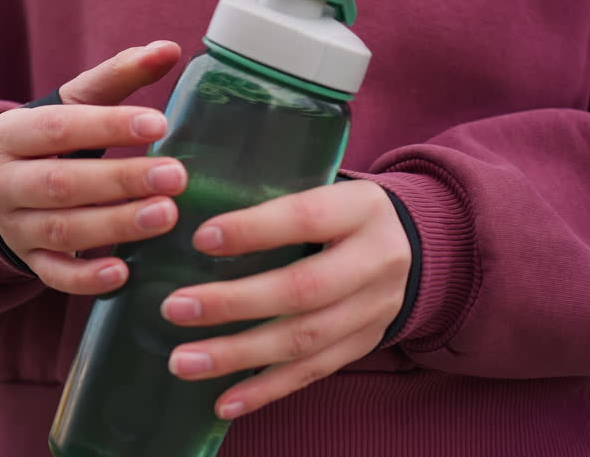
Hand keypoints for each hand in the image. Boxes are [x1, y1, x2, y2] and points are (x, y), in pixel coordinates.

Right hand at [0, 41, 186, 293]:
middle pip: (62, 183)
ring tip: (166, 215)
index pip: (58, 127)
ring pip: (63, 230)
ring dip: (116, 224)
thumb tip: (168, 49)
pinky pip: (55, 276)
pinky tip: (124, 272)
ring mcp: (14, 228)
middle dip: (120, 180)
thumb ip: (116, 77)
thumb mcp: (69, 105)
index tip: (159, 124)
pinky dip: (87, 278)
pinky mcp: (28, 262)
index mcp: (9, 135)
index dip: (108, 125)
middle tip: (177, 176)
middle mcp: (3, 183)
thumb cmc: (47, 141)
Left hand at [161, 179, 409, 419]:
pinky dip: (265, 390)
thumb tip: (190, 215)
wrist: (415, 245)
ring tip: (183, 362)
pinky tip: (223, 402)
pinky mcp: (364, 345)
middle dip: (233, 303)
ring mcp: (373, 310)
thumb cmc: (339, 212)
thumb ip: (271, 200)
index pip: (305, 217)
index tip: (200, 240)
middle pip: (302, 289)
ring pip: (303, 340)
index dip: (253, 230)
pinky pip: (311, 373)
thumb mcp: (323, 187)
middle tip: (174, 308)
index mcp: (360, 209)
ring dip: (237, 355)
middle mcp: (375, 261)